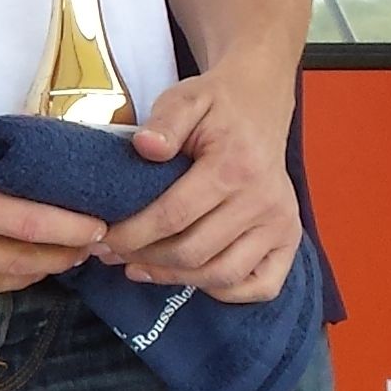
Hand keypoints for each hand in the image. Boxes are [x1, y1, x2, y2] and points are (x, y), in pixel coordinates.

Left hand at [103, 71, 301, 300]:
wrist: (260, 103)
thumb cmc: (216, 105)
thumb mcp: (186, 98)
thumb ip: (165, 121)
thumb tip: (145, 146)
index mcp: (236, 167)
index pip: (173, 216)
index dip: (131, 234)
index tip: (100, 239)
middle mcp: (264, 201)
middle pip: (194, 252)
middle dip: (144, 258)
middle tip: (111, 254)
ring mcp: (281, 224)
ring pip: (221, 275)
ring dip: (174, 278)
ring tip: (138, 268)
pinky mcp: (289, 239)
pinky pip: (260, 286)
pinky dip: (225, 292)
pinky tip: (190, 278)